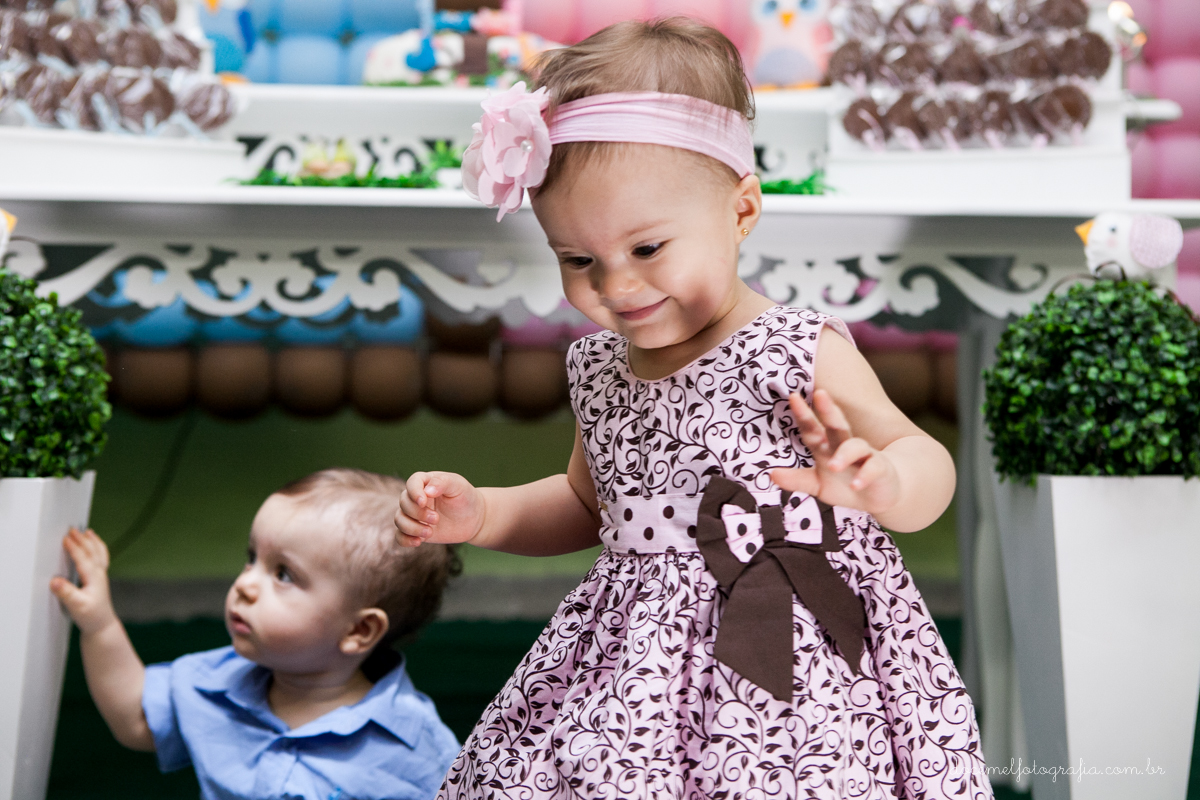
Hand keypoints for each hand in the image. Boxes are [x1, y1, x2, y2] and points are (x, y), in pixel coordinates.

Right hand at [50, 528, 118, 635]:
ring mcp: (101, 576)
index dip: (74, 548)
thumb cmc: (90, 616)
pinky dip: (98, 550)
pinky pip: (101, 559)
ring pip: (99, 554)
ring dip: (93, 542)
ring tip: (88, 532)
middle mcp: (99, 574)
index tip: (65, 538)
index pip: (83, 558)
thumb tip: (54, 581)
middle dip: (82, 540)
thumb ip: (66, 593)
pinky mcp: (100, 580)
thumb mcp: (76, 605)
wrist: (102, 625)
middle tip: (72, 529)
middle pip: (92, 552)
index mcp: (94, 578)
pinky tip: (94, 547)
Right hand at [395, 471, 485, 547]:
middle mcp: (415, 497)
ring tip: (430, 532)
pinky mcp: (415, 530)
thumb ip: (442, 483)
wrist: (473, 519)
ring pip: (399, 520)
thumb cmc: (465, 498)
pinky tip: (418, 542)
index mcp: (425, 482)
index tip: (423, 502)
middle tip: (437, 519)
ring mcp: (414, 514)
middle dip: (418, 513)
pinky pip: (400, 536)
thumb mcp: (458, 486)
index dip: (414, 493)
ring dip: (412, 528)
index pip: (412, 483)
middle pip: (404, 503)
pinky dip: (405, 540)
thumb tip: (427, 491)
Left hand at [770, 390, 901, 516]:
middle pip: (836, 425)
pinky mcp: (880, 469)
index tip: (793, 397)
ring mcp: (864, 456)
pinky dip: (865, 476)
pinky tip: (857, 485)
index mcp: (826, 448)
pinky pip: (873, 468)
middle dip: (828, 410)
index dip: (803, 414)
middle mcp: (844, 447)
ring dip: (844, 454)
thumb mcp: (818, 485)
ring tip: (833, 465)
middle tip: (820, 394)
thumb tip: (771, 474)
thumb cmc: (846, 483)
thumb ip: (797, 480)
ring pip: (856, 446)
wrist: (880, 494)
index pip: (812, 429)